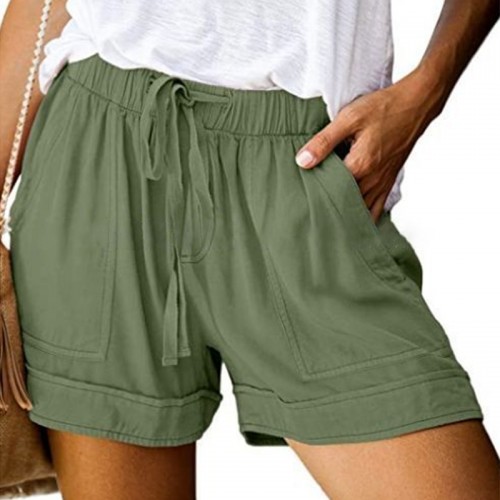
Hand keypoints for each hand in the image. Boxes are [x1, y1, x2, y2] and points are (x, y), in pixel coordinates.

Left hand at [294, 71, 434, 223]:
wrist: (416, 104)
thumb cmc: (383, 108)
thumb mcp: (348, 118)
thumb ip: (324, 141)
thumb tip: (302, 161)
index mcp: (360, 166)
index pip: (331, 190)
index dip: (315, 194)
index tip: (302, 195)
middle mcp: (373, 180)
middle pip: (345, 204)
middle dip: (328, 208)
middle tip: (311, 211)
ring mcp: (382, 183)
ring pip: (361, 211)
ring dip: (345, 215)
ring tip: (328, 218)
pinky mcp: (389, 182)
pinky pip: (376, 209)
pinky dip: (364, 216)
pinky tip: (353, 218)